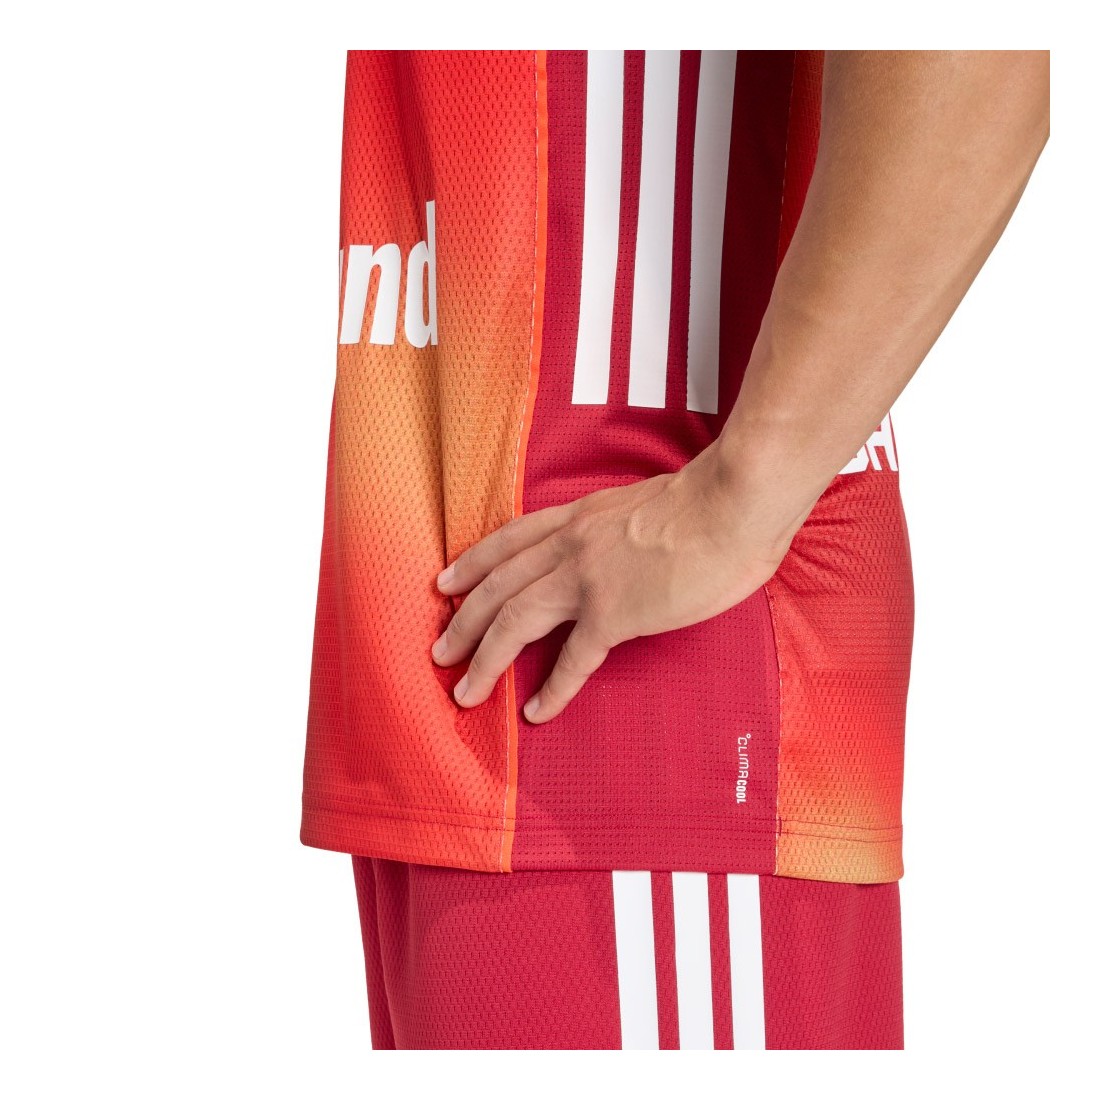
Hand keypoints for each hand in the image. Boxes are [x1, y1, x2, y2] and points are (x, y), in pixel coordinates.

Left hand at [430, 440, 814, 722]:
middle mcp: (570, 546)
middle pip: (499, 586)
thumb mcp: (642, 503)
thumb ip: (621, 527)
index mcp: (579, 516)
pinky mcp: (614, 614)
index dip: (474, 563)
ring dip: (484, 659)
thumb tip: (627, 548)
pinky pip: (572, 660)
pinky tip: (536, 712)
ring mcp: (587, 580)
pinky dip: (553, 690)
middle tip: (440, 651)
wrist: (732, 503)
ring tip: (465, 691)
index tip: (446, 582)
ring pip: (515, 622)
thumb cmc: (707, 500)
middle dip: (464, 622)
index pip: (510, 540)